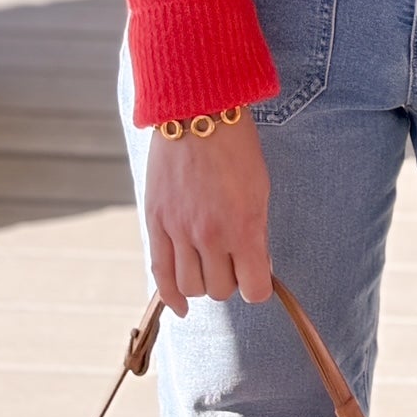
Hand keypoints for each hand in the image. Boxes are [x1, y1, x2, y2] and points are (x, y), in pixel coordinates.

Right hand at [144, 110, 274, 315]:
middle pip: (221, 290)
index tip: (258, 276)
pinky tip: (182, 306)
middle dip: (231, 279)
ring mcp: (179, 230)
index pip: (255, 289)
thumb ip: (256, 231)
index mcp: (244, 225)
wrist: (197, 109)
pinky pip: (160, 274)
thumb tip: (256, 268)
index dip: (258, 287)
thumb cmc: (236, 145)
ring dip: (204, 282)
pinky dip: (172, 297)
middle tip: (233, 259)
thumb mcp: (260, 186)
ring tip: (210, 263)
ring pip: (192, 287)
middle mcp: (210, 234)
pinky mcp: (155, 222)